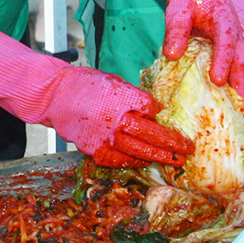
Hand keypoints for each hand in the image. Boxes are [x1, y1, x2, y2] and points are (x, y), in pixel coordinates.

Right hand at [46, 67, 194, 167]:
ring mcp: (107, 137)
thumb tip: (151, 109)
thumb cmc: (85, 84)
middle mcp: (118, 119)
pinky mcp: (96, 150)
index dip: (159, 112)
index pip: (152, 108)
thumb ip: (132, 95)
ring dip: (159, 157)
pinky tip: (143, 162)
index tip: (162, 115)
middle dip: (173, 143)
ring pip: (140, 151)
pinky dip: (133, 162)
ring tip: (174, 161)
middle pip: (153, 134)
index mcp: (125, 97)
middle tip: (188, 148)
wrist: (55, 96)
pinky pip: (120, 160)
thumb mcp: (113, 81)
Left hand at [159, 0, 243, 95]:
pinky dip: (234, 81)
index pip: (225, 40)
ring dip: (242, 84)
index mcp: (223, 16)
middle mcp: (233, 30)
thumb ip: (176, 29)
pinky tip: (230, 99)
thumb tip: (173, 55)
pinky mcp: (228, 46)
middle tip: (241, 102)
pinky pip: (234, 64)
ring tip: (241, 107)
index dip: (223, 60)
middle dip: (241, 79)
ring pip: (241, 63)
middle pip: (241, 57)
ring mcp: (233, 39)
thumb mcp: (177, 8)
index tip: (217, 79)